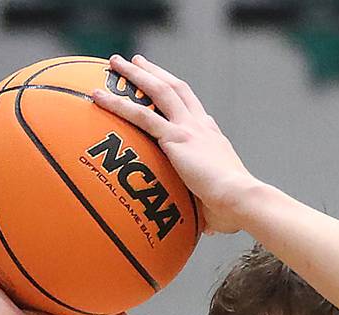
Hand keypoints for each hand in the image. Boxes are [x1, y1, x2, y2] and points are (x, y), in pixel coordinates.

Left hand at [94, 55, 256, 233]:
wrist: (241, 199)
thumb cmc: (234, 211)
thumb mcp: (219, 207)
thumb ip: (206, 211)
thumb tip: (204, 228)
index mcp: (213, 138)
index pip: (195, 111)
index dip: (181, 98)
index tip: (169, 88)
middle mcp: (201, 126)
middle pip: (176, 89)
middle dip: (156, 73)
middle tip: (138, 62)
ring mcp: (188, 129)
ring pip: (158, 91)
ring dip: (135, 74)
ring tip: (115, 62)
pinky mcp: (174, 138)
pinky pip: (139, 116)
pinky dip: (117, 103)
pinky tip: (97, 95)